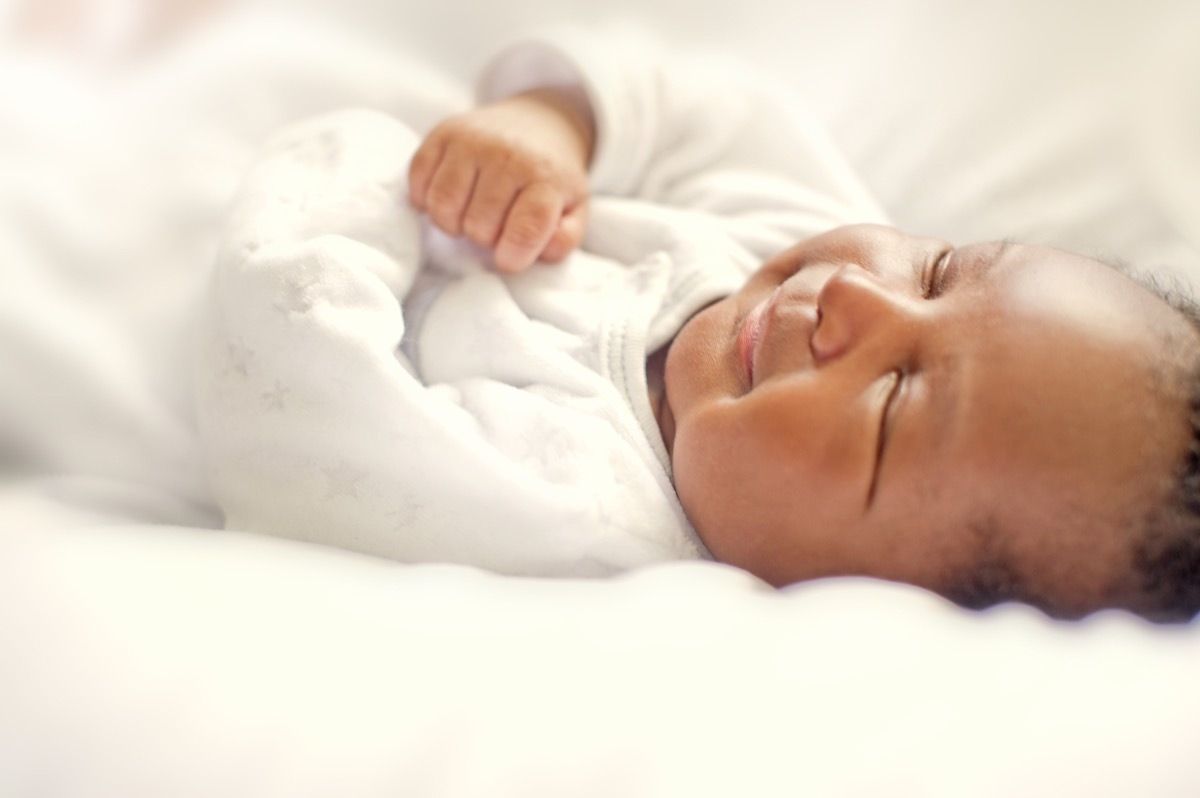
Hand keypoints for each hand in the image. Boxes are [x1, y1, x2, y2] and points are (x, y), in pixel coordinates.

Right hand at [408, 88, 594, 272]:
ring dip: (454, 224)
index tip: (509, 259)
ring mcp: (472, 140)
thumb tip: (540, 252)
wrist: (538, 121)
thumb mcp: (574, 209)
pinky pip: (419, 181)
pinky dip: (428, 200)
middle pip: (478, 226)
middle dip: (485, 238)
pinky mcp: (443, 133)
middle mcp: (507, 154)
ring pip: (443, 206)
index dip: (512, 256)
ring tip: (472, 214)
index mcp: (546, 177)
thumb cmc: (550, 177)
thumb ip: (563, 239)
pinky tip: (452, 198)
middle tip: (496, 225)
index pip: (526, 229)